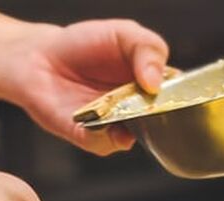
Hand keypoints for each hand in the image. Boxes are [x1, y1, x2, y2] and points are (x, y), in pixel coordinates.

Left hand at [10, 20, 169, 155]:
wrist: (39, 57)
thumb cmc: (83, 45)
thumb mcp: (124, 33)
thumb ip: (148, 49)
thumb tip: (156, 82)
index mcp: (152, 83)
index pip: (180, 96)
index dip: (184, 96)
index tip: (181, 92)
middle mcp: (137, 109)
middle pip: (162, 122)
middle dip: (162, 116)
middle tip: (154, 103)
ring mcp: (115, 125)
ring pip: (136, 136)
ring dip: (134, 127)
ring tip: (125, 111)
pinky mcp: (90, 136)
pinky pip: (104, 143)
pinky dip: (104, 134)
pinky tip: (99, 120)